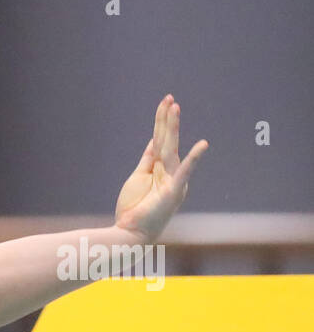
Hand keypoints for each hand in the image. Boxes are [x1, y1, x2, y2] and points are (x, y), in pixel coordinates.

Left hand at [114, 94, 207, 242]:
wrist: (129, 234)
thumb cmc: (133, 209)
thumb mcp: (138, 177)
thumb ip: (147, 159)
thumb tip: (154, 140)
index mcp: (160, 169)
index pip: (159, 141)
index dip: (160, 123)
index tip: (164, 104)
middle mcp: (168, 173)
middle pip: (166, 140)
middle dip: (167, 119)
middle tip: (169, 98)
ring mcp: (171, 181)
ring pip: (170, 149)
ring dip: (172, 128)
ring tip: (174, 107)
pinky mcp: (172, 191)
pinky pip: (183, 172)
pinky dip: (193, 159)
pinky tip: (202, 146)